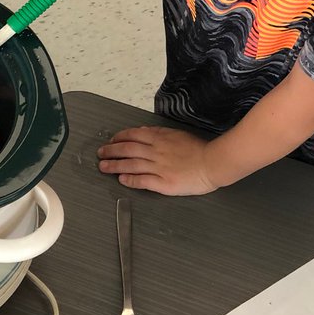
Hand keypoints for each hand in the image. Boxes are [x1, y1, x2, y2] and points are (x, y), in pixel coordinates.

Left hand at [97, 126, 217, 195]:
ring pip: (131, 164)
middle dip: (111, 151)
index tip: (111, 140)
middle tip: (100, 153)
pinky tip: (121, 179)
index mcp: (159, 138)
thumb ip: (158, 133)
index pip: (133, 136)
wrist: (212, 162)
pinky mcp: (163, 183)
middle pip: (127, 149)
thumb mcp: (176, 134)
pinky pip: (142, 181)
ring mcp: (158, 167)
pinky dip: (129, 179)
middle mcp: (155, 151)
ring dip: (114, 165)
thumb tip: (140, 132)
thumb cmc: (198, 149)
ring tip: (103, 167)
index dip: (119, 138)